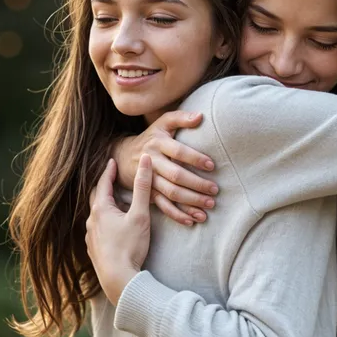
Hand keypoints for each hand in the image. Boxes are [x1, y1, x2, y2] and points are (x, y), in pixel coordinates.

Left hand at [86, 156, 152, 305]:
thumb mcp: (140, 214)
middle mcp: (92, 221)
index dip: (109, 170)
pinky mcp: (94, 250)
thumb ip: (143, 187)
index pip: (103, 183)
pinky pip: (97, 228)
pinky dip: (105, 220)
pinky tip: (112, 225)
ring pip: (97, 214)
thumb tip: (145, 161)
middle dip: (104, 185)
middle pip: (96, 197)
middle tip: (111, 176)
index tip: (112, 160)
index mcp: (101, 209)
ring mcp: (91, 237)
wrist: (119, 280)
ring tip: (115, 200)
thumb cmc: (130, 245)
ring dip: (105, 204)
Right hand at [113, 111, 217, 225]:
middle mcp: (152, 162)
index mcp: (158, 143)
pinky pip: (162, 206)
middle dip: (196, 184)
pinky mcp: (146, 193)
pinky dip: (177, 214)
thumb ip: (181, 118)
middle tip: (214, 190)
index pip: (178, 151)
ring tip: (208, 206)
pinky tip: (192, 220)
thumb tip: (200, 116)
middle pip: (175, 175)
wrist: (122, 155)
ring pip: (170, 193)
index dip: (194, 158)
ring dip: (190, 202)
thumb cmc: (151, 137)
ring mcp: (148, 180)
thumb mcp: (163, 123)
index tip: (211, 165)